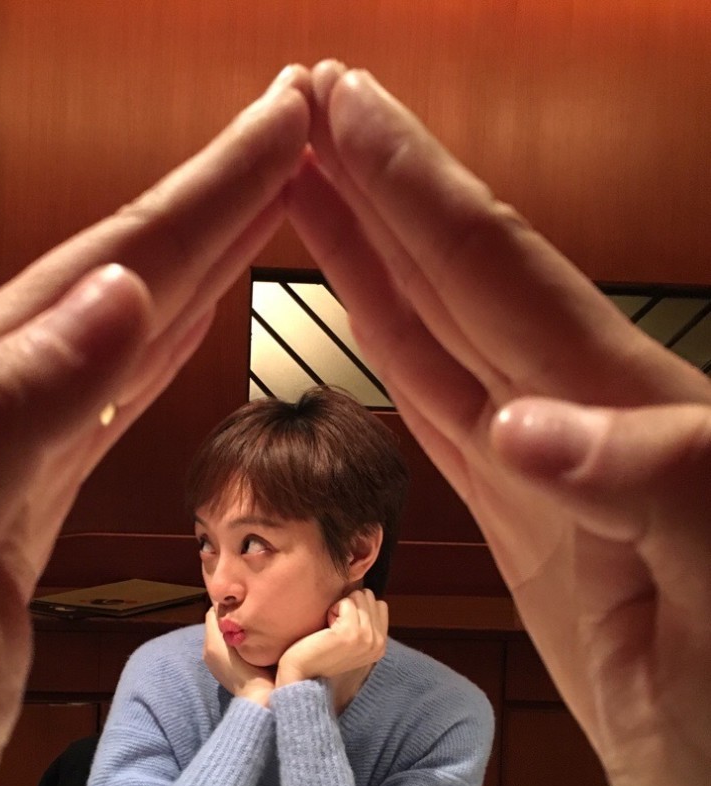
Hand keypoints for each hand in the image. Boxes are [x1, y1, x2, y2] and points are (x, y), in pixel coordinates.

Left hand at [0, 65, 310, 785]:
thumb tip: (117, 296)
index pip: (116, 258)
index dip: (212, 187)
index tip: (290, 118)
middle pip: (129, 264)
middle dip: (221, 190)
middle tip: (299, 125)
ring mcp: (11, 439)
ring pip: (130, 316)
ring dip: (204, 250)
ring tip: (267, 196)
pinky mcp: (28, 490)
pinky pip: (116, 389)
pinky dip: (170, 337)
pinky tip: (192, 312)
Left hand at [275, 590, 387, 710]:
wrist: (301, 672)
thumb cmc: (320, 650)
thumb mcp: (351, 639)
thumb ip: (365, 622)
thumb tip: (366, 595)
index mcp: (380, 645)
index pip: (380, 605)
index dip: (357, 607)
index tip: (343, 625)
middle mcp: (378, 643)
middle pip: (369, 597)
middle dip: (349, 605)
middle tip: (335, 627)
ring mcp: (367, 638)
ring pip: (358, 597)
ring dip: (340, 606)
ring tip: (331, 628)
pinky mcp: (351, 633)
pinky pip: (346, 602)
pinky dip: (333, 609)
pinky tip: (326, 627)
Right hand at [288, 60, 710, 785]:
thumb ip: (654, 486)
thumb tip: (520, 423)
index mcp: (629, 412)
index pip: (499, 268)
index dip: (416, 185)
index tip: (342, 104)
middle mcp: (577, 414)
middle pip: (459, 275)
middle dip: (381, 184)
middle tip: (302, 105)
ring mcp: (538, 460)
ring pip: (436, 329)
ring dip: (370, 250)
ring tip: (303, 182)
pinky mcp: (513, 509)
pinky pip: (435, 407)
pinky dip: (388, 345)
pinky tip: (355, 302)